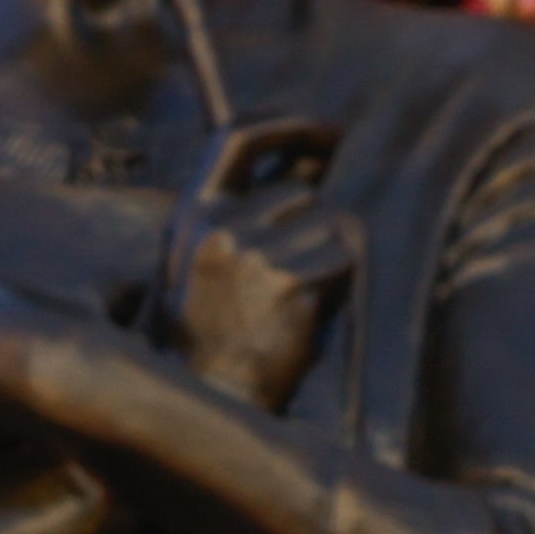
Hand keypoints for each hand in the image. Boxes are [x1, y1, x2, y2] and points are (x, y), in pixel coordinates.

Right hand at [160, 120, 350, 412]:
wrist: (202, 408)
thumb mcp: (205, 266)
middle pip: (300, 195)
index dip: (288, 126)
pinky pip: (343, 262)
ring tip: (287, 312)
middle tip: (286, 289)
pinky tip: (302, 323)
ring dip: (325, 265)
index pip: (238, 137)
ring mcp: (254, 252)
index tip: (326, 134)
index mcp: (190, 217)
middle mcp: (220, 226)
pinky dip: (336, 292)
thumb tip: (317, 162)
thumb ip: (248, 214)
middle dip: (309, 234)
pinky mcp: (291, 280)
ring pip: (330, 226)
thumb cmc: (206, 346)